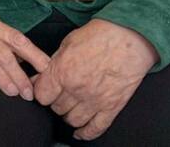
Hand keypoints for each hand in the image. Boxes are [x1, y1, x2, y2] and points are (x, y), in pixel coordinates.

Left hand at [32, 18, 157, 140]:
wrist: (129, 37)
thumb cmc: (99, 35)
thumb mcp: (68, 43)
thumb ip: (54, 62)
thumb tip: (40, 75)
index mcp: (63, 72)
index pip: (41, 95)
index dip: (41, 91)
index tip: (44, 88)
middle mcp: (77, 90)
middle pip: (56, 108)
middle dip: (56, 101)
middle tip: (60, 94)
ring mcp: (95, 101)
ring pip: (73, 120)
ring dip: (69, 115)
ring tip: (71, 106)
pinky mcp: (112, 107)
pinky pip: (96, 128)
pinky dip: (86, 133)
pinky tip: (80, 132)